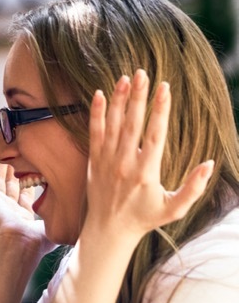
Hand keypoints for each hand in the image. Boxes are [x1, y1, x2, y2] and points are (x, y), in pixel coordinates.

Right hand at [0, 153, 54, 264]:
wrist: (20, 243)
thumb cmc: (37, 241)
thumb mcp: (53, 227)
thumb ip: (60, 219)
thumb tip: (75, 217)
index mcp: (23, 216)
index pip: (26, 193)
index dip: (29, 180)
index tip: (33, 168)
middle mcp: (9, 208)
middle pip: (11, 184)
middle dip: (13, 170)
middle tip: (16, 155)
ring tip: (0, 152)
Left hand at [81, 70, 212, 257]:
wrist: (109, 230)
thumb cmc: (145, 218)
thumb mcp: (174, 209)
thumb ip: (194, 188)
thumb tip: (209, 164)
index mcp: (146, 172)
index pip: (155, 135)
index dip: (160, 110)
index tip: (165, 88)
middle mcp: (125, 163)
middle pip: (132, 123)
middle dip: (138, 96)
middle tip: (143, 73)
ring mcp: (107, 160)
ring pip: (112, 124)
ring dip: (118, 99)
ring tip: (125, 77)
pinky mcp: (94, 160)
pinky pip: (94, 132)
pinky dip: (96, 113)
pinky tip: (98, 94)